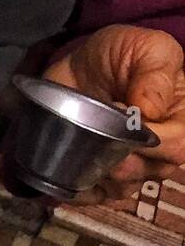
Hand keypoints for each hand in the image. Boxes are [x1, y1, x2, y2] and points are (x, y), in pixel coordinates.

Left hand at [45, 25, 184, 205]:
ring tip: (84, 144)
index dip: (154, 139)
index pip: (179, 145)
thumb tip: (150, 111)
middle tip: (98, 131)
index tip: (123, 114)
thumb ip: (154, 74)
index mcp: (179, 118)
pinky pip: (94, 197)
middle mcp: (159, 149)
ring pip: (123, 188)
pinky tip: (71, 169)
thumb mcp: (144, 48)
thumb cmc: (119, 55)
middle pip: (152, 172)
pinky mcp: (98, 177)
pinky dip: (81, 188)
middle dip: (124, 157)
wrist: (79, 67)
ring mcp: (129, 167)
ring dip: (102, 171)